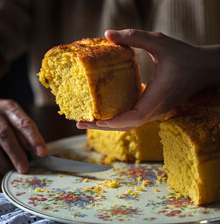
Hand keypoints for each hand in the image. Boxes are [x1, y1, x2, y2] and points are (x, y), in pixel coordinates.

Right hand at [0, 97, 46, 173]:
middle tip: (24, 168)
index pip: (22, 122)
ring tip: (9, 171)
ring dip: (0, 161)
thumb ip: (23, 132)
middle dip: (15, 153)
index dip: (33, 138)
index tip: (41, 152)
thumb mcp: (13, 116)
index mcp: (8, 107)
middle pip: (3, 134)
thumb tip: (34, 153)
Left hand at [77, 29, 219, 130]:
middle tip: (79, 122)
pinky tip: (102, 114)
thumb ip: (135, 37)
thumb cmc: (185, 55)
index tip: (97, 120)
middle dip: (102, 126)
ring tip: (85, 121)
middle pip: (127, 125)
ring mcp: (156, 112)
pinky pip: (133, 119)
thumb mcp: (160, 41)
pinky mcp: (154, 110)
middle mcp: (157, 109)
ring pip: (129, 125)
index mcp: (159, 95)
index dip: (115, 121)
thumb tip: (107, 34)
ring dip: (107, 125)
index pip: (136, 116)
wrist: (205, 69)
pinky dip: (116, 120)